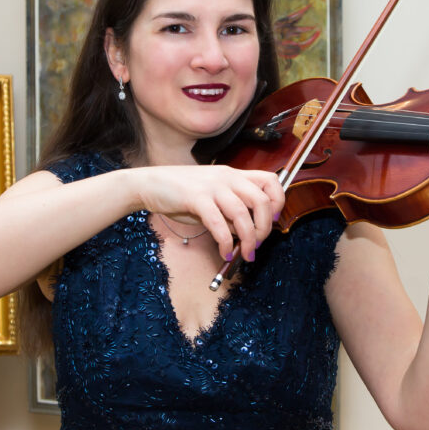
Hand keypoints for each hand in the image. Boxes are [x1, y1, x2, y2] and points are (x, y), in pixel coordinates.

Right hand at [135, 165, 283, 261]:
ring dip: (248, 239)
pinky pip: (219, 223)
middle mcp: (227, 177)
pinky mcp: (196, 198)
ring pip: (242, 214)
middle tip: (257, 244)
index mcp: (233, 174)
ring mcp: (212, 186)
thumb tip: (247, 233)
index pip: (270, 180)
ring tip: (245, 255)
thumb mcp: (212, 198)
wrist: (150, 184)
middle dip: (265, 228)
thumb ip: (230, 211)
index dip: (278, 201)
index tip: (271, 220)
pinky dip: (225, 242)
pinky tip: (224, 253)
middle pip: (262, 200)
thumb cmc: (181, 193)